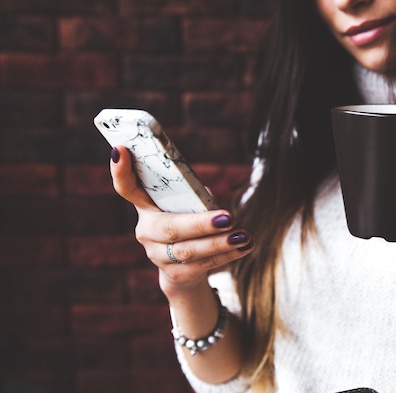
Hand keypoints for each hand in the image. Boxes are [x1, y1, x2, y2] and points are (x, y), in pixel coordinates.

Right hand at [109, 146, 252, 297]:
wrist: (185, 270)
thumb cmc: (190, 223)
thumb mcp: (190, 206)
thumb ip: (195, 198)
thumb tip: (211, 203)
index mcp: (146, 206)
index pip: (127, 187)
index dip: (121, 171)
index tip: (120, 149)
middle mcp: (146, 231)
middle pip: (169, 228)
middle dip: (201, 224)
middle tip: (229, 218)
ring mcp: (157, 255)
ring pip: (188, 250)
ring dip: (220, 243)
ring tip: (243, 236)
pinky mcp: (174, 275)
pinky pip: (202, 265)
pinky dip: (227, 255)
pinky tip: (245, 247)